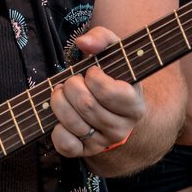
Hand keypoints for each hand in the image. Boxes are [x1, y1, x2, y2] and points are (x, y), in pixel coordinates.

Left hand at [48, 28, 145, 158]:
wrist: (115, 109)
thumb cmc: (113, 76)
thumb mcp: (115, 53)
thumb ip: (102, 38)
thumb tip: (83, 43)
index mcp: (134, 105)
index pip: (107, 92)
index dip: (93, 77)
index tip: (92, 72)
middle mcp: (122, 128)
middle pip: (86, 105)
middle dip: (70, 86)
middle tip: (72, 81)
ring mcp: (104, 142)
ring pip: (73, 123)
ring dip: (58, 102)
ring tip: (62, 94)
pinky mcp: (86, 152)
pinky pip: (66, 145)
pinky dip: (57, 129)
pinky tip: (61, 118)